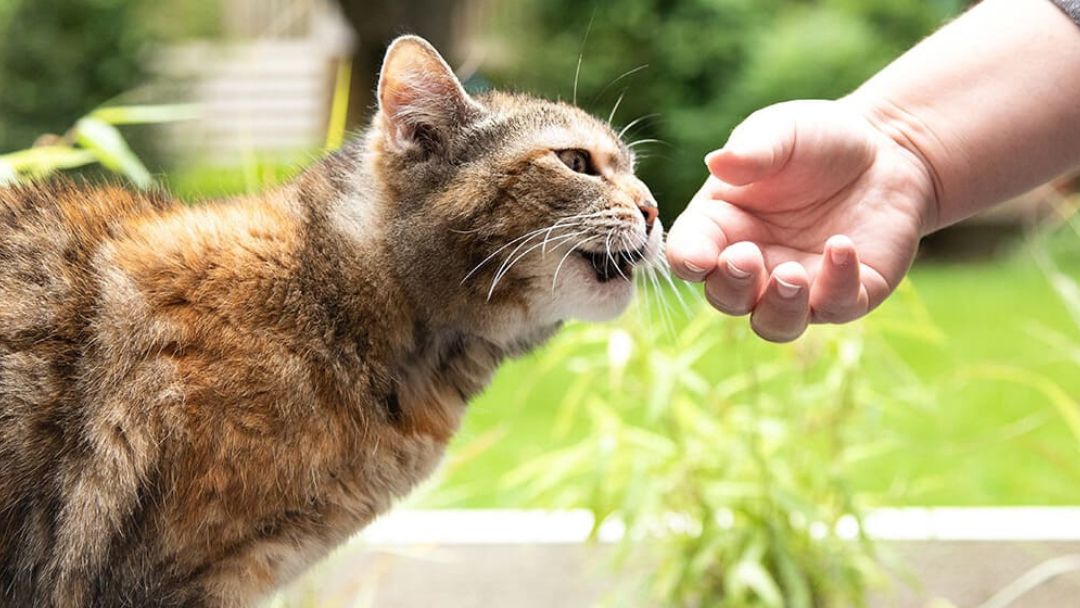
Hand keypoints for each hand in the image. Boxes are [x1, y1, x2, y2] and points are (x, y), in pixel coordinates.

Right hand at [667, 99, 937, 341]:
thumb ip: (752, 149)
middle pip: (726, 298)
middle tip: (747, 257)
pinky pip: (837, 307)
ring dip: (779, 308)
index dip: (688, 261)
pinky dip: (838, 285)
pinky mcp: (847, 294)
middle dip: (732, 286)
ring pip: (774, 324)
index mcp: (720, 227)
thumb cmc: (819, 140)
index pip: (689, 255)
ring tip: (793, 276)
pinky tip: (842, 246)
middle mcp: (753, 265)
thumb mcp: (782, 131)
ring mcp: (799, 286)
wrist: (889, 151)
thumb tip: (717, 162)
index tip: (699, 257)